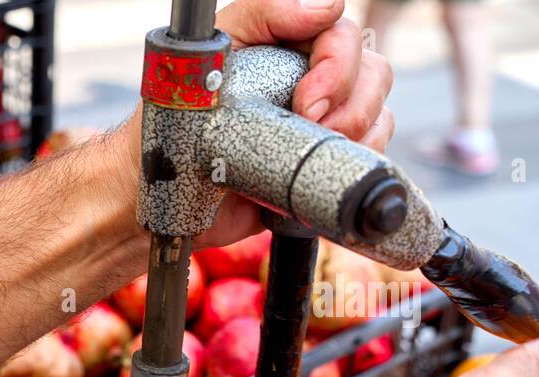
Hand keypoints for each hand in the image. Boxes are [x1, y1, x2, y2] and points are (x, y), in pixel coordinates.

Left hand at [120, 0, 394, 248]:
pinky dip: (352, 164)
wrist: (162, 195)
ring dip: (354, 136)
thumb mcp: (210, 53)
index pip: (344, 35)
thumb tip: (326, 5)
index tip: (307, 104)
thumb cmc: (173, 123)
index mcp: (285, 46)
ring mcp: (318, 123)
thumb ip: (263, 13)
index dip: (337, 67)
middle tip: (307, 129)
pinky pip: (365, 155)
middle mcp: (308, 79)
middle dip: (348, 107)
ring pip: (376, 114)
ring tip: (304, 156)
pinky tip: (311, 176)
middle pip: (372, 73)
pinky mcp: (318, 164)